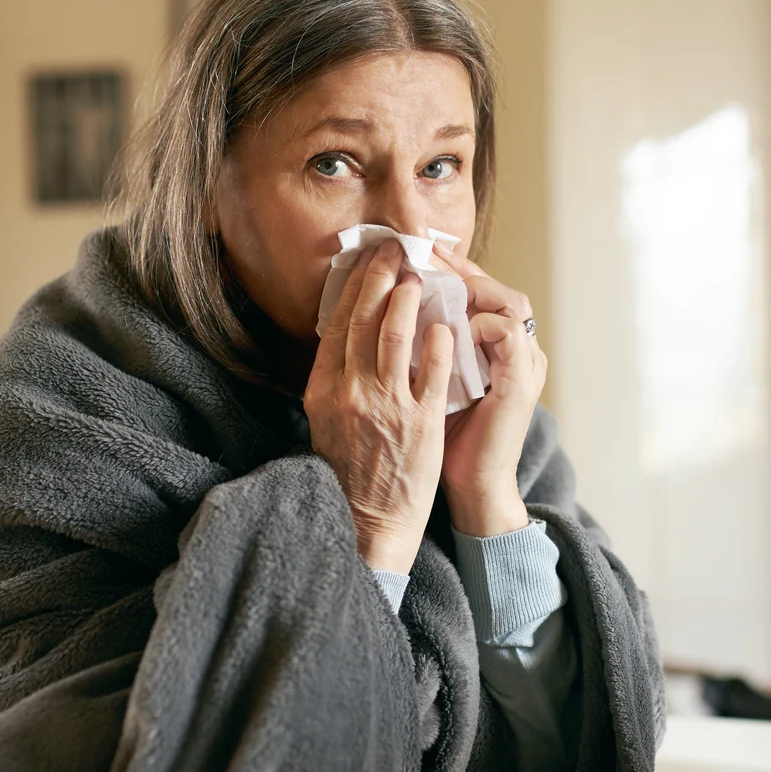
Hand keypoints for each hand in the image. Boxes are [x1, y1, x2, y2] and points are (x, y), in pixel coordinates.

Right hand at [305, 239, 455, 572]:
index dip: (355, 286)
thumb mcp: (326, 420)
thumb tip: (344, 336)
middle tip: (396, 251)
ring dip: (409, 299)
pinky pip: (431, 370)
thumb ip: (335, 379)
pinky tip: (446, 324)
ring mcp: (387, 406)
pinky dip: (438, 341)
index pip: (338, 323)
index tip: (368, 261)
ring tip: (420, 278)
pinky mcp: (420, 422)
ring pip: (396, 336)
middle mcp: (352, 392)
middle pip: (365, 319)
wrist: (369, 520)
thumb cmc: (350, 469)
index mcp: (325, 389)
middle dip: (381, 278)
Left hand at [435, 246, 546, 537]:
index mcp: (494, 347)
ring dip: (470, 287)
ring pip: (509, 301)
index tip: (408, 253)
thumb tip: (382, 312)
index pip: (476, 292)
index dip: (446, 270)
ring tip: (433, 277)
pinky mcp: (521, 382)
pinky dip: (480, 321)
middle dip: (457, 268)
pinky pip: (508, 333)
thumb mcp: (433, 384)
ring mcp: (523, 363)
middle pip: (495, 287)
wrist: (474, 485)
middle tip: (420, 252)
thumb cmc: (450, 438)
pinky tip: (450, 322)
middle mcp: (515, 349)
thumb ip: (422, 349)